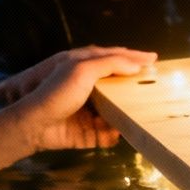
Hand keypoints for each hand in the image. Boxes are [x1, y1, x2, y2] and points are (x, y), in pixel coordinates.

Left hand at [0, 47, 154, 158]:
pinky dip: (115, 133)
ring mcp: (87, 109)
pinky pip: (108, 132)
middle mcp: (87, 86)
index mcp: (84, 66)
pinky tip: (123, 131)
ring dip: (128, 111)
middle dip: (134, 86)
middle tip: (155, 85)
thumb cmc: (56, 92)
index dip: (134, 56)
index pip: (114, 57)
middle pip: (117, 83)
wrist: (34, 125)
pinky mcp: (86, 131)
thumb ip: (111, 64)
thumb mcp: (83, 70)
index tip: (154, 58)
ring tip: (146, 110)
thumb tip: (136, 64)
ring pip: (115, 109)